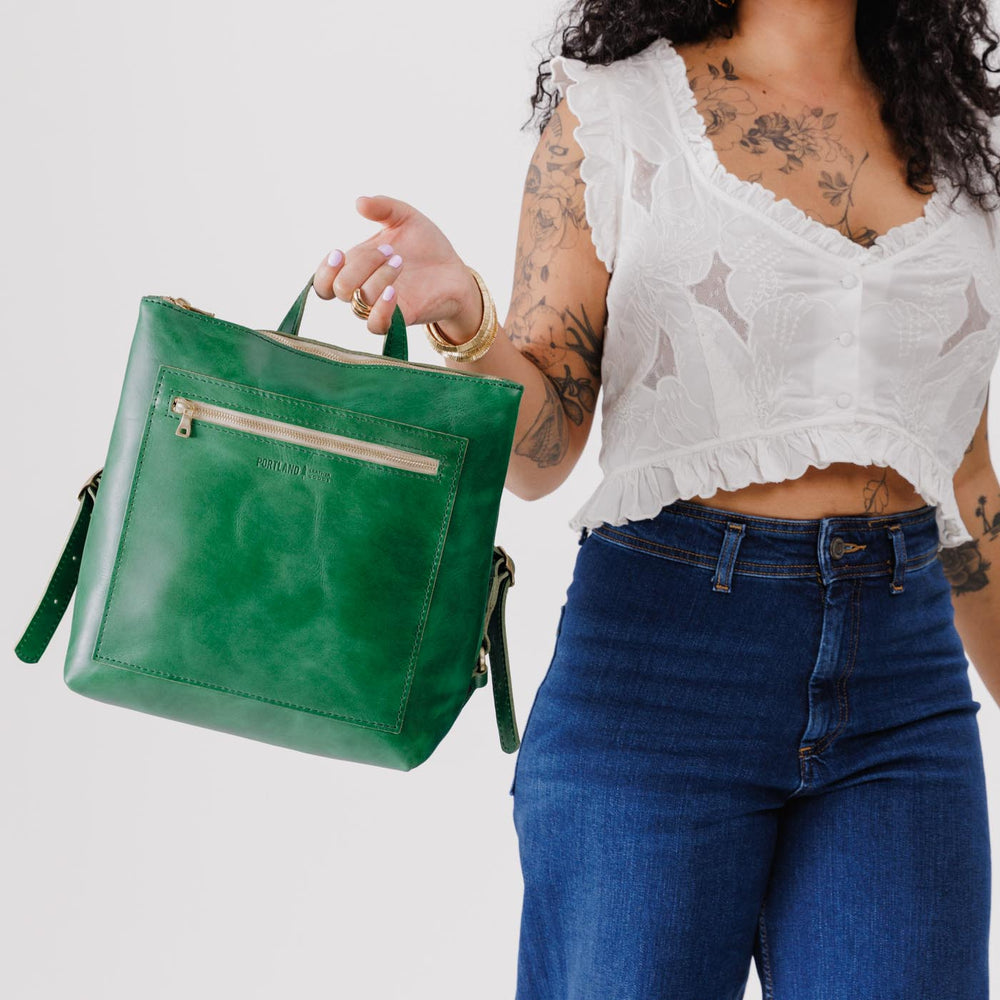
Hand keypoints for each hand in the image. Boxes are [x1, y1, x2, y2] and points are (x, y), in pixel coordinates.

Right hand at [313, 195, 482, 339]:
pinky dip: (380, 309)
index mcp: (357, 266)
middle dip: (360, 265)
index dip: (324, 271)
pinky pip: (376, 325)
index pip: (324, 282)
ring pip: (358, 303)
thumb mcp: (405, 218)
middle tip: (389, 250)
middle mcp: (363, 289)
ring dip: (376, 279)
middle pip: (338, 288)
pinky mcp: (399, 319)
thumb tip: (360, 202)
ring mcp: (380, 306)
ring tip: (400, 261)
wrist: (455, 270)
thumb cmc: (427, 245)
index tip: (339, 253)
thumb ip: (383, 207)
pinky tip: (393, 291)